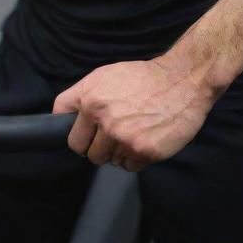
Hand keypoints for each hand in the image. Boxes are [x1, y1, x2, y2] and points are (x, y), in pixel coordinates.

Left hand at [52, 57, 214, 171]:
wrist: (181, 81)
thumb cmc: (141, 77)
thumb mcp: (103, 75)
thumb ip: (80, 95)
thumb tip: (62, 116)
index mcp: (91, 100)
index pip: (68, 133)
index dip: (75, 134)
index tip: (83, 134)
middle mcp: (105, 121)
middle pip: (86, 152)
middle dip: (95, 146)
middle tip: (109, 135)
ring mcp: (125, 139)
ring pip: (108, 160)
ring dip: (117, 151)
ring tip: (131, 131)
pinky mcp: (145, 152)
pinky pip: (128, 167)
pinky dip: (134, 158)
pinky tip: (143, 139)